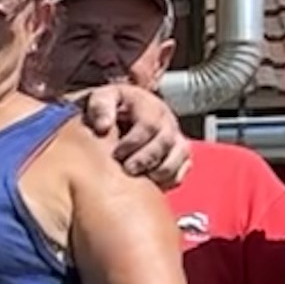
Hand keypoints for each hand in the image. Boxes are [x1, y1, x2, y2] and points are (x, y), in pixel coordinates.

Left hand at [71, 85, 190, 188]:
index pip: (149, 124)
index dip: (133, 142)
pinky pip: (183, 168)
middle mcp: (167, 121)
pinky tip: (152, 184)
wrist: (119, 115)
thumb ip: (100, 107)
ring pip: (180, 155)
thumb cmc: (110, 108)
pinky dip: (170, 179)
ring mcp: (176, 138)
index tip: (116, 154)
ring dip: (162, 171)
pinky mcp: (179, 154)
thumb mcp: (102, 99)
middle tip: (128, 170)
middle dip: (147, 158)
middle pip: (166, 141)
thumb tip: (103, 126)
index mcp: (149, 106)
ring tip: (142, 180)